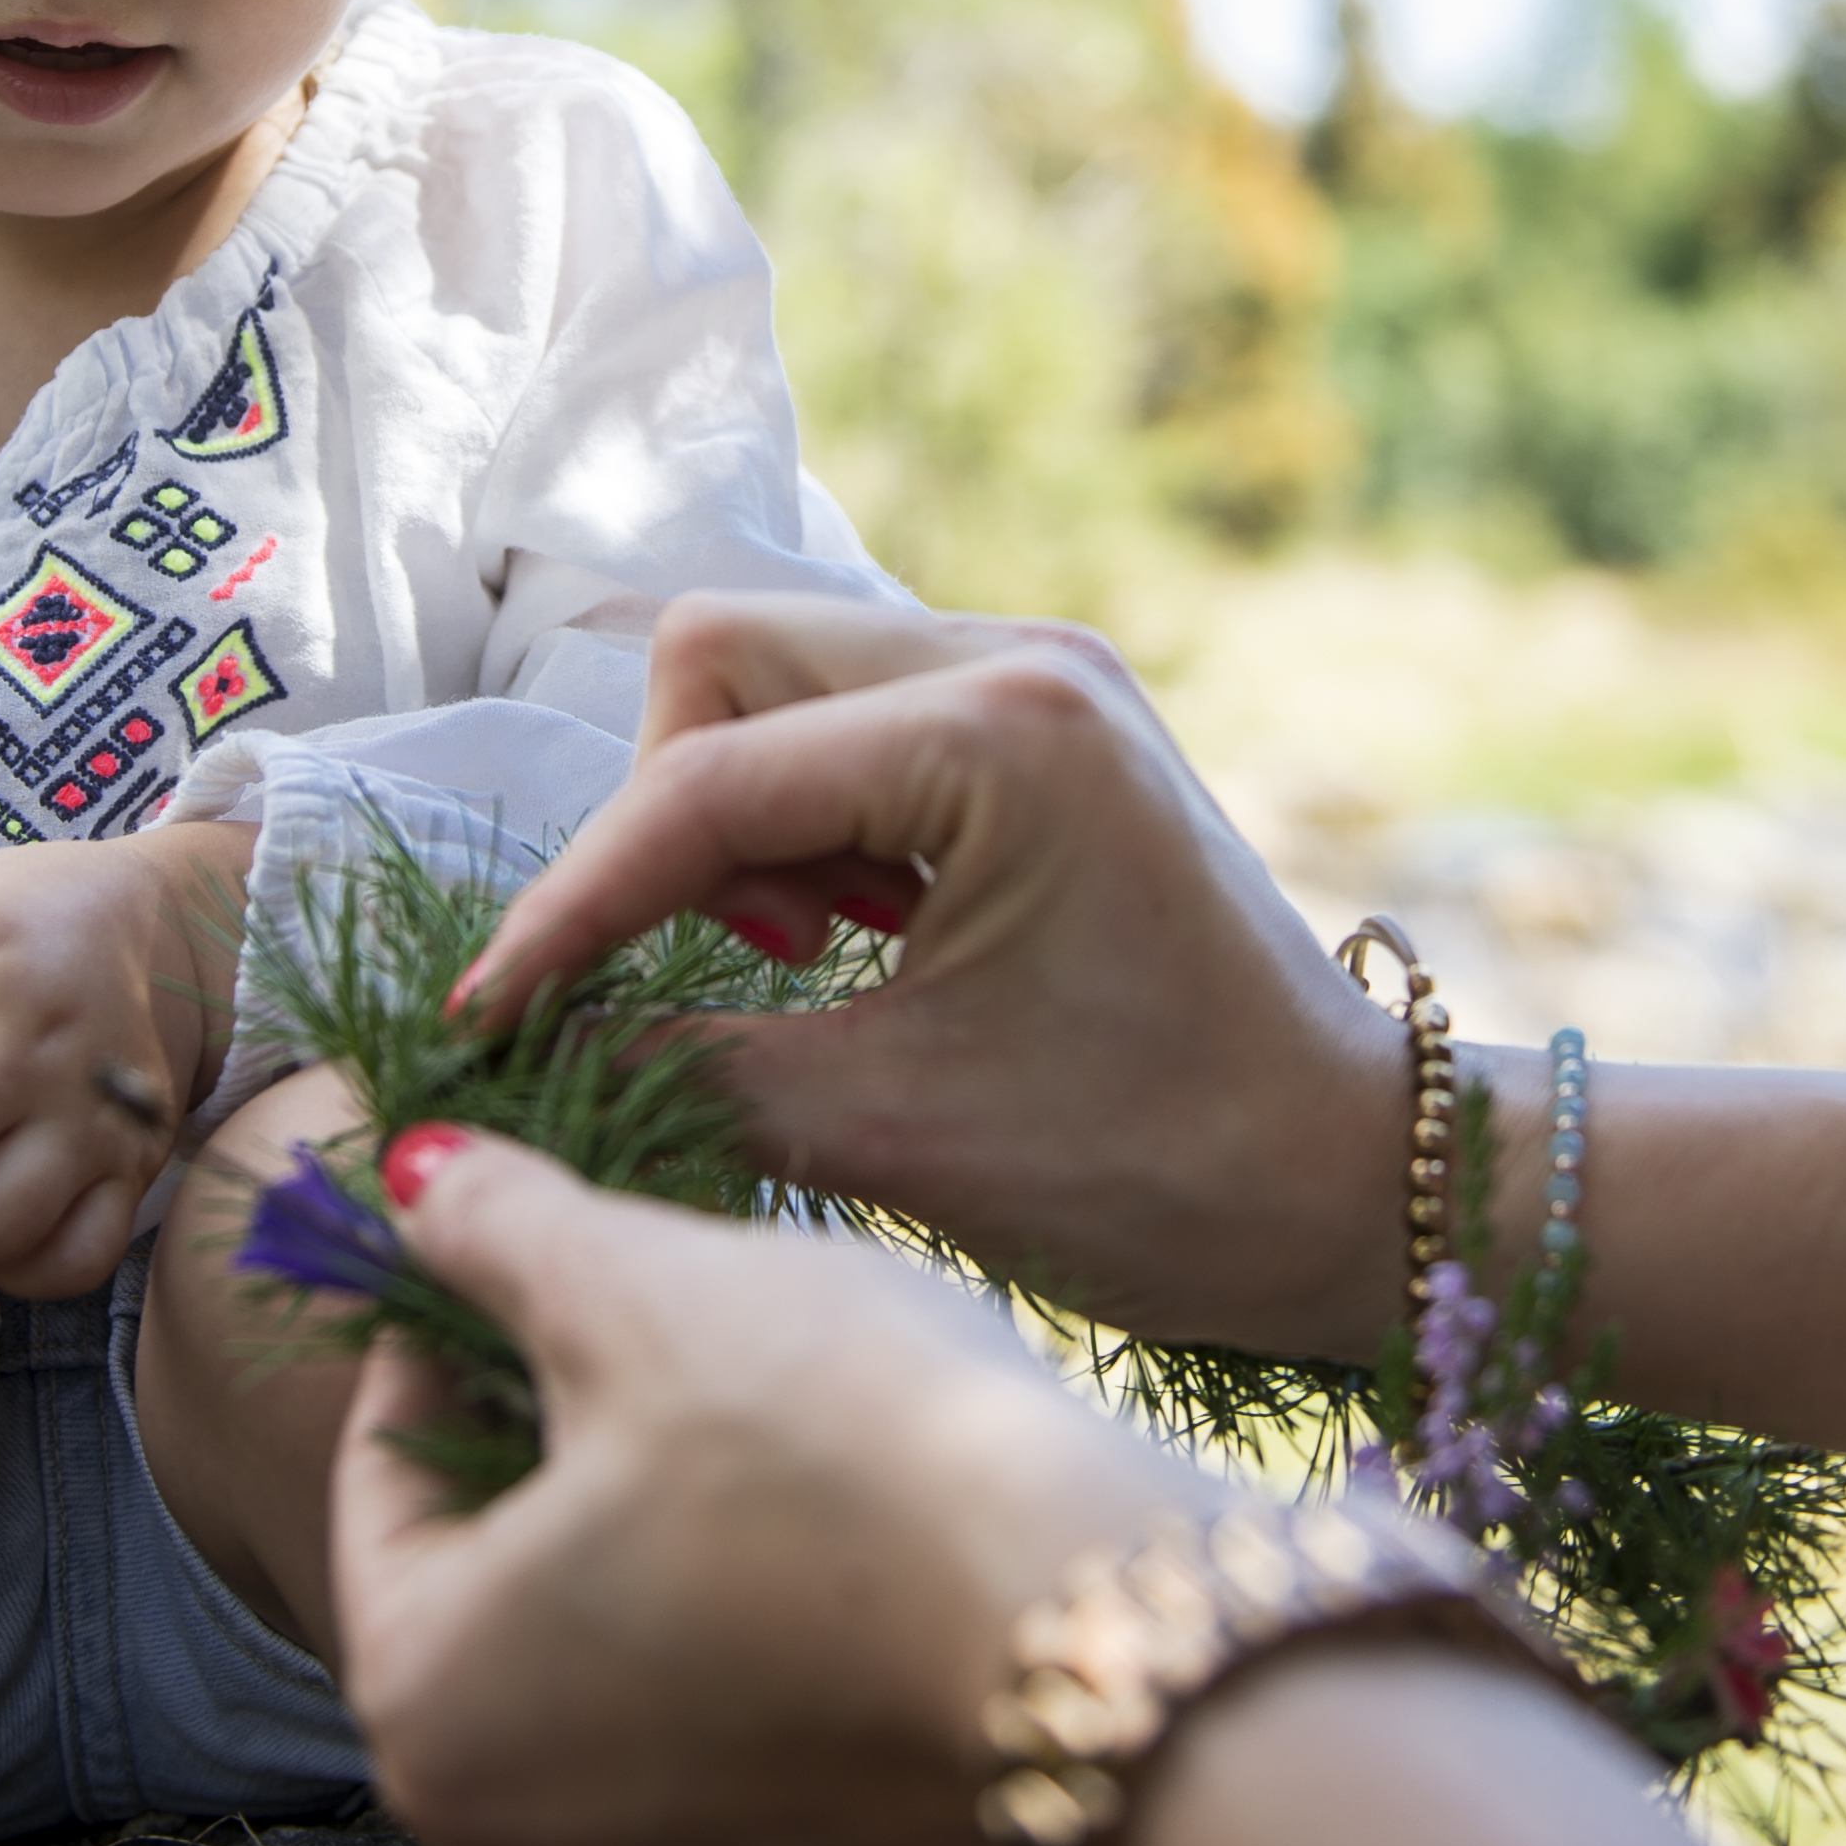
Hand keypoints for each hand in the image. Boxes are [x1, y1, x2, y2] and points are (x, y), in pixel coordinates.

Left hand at [328, 1129, 1193, 1845]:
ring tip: (745, 1375)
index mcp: (429, 1699)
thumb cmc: (851, 1457)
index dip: (446, 1320)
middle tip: (634, 1287)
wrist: (1114, 1619)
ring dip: (656, 1499)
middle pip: (493, 1559)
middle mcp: (512, 1820)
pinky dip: (751, 1595)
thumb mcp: (641, 1289)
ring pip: (611, 1624)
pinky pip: (723, 1696)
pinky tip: (826, 1495)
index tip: (515, 1234)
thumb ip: (498, 1227)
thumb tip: (416, 1175)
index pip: (383, 1471)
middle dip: (554, 1414)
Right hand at [447, 594, 1409, 1358]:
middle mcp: (1018, 659)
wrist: (1357, 1189)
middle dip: (670, 819)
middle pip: (719, 657)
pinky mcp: (1042, 723)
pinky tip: (856, 933)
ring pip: (772, 677)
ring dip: (738, 815)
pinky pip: (846, 719)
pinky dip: (807, 819)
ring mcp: (1037, 676)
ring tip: (810, 957)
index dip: (576, 904)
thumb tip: (515, 1065)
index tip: (488, 1015)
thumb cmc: (1163, 1174)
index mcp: (1001, 733)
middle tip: (747, 965)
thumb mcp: (895, 1130)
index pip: (705, 781)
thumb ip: (685, 1069)